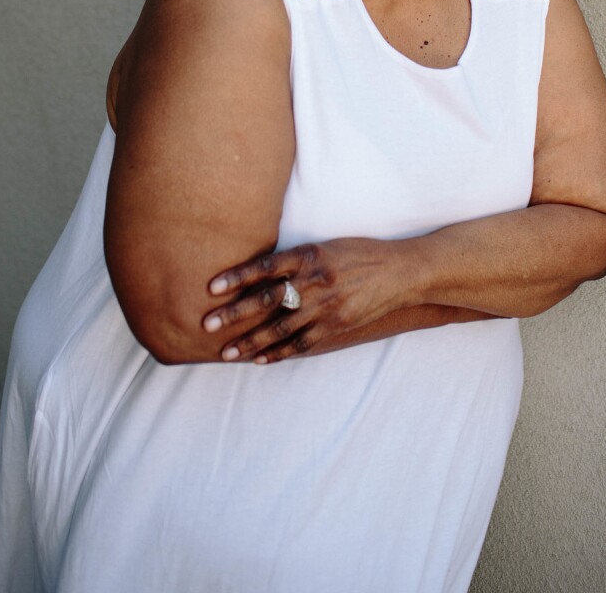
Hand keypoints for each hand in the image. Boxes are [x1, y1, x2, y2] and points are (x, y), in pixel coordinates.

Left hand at [202, 238, 405, 363]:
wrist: (398, 272)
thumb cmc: (359, 254)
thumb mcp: (326, 247)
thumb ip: (296, 259)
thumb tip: (259, 272)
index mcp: (310, 255)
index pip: (265, 266)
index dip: (237, 277)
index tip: (212, 287)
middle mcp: (315, 281)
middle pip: (266, 300)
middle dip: (234, 315)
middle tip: (207, 326)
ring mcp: (325, 306)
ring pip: (280, 328)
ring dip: (250, 342)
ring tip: (226, 353)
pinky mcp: (335, 326)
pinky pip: (301, 343)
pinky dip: (278, 353)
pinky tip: (258, 360)